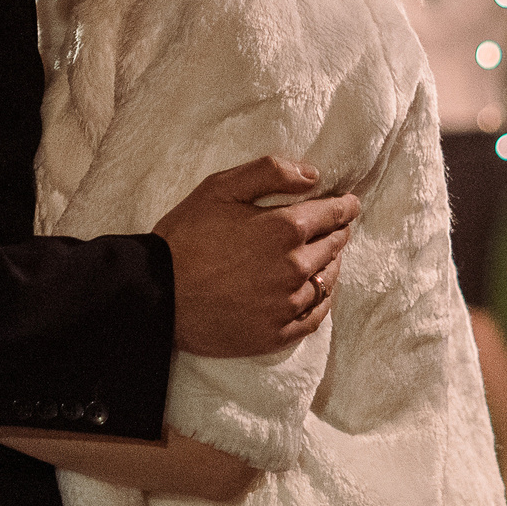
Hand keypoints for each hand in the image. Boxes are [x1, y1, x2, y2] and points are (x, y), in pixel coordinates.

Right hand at [156, 156, 360, 356]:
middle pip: (334, 246)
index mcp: (285, 229)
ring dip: (331, 264)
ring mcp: (288, 304)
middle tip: (336, 227)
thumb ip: (269, 172)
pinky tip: (317, 293)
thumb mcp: (220, 188)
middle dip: (337, 232)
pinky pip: (315, 316)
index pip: (333, 214)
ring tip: (327, 257)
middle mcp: (295, 268)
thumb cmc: (185, 237)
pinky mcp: (276, 333)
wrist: (156, 294)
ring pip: (328, 280)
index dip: (344, 206)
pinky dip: (322, 300)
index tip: (350, 204)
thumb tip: (313, 176)